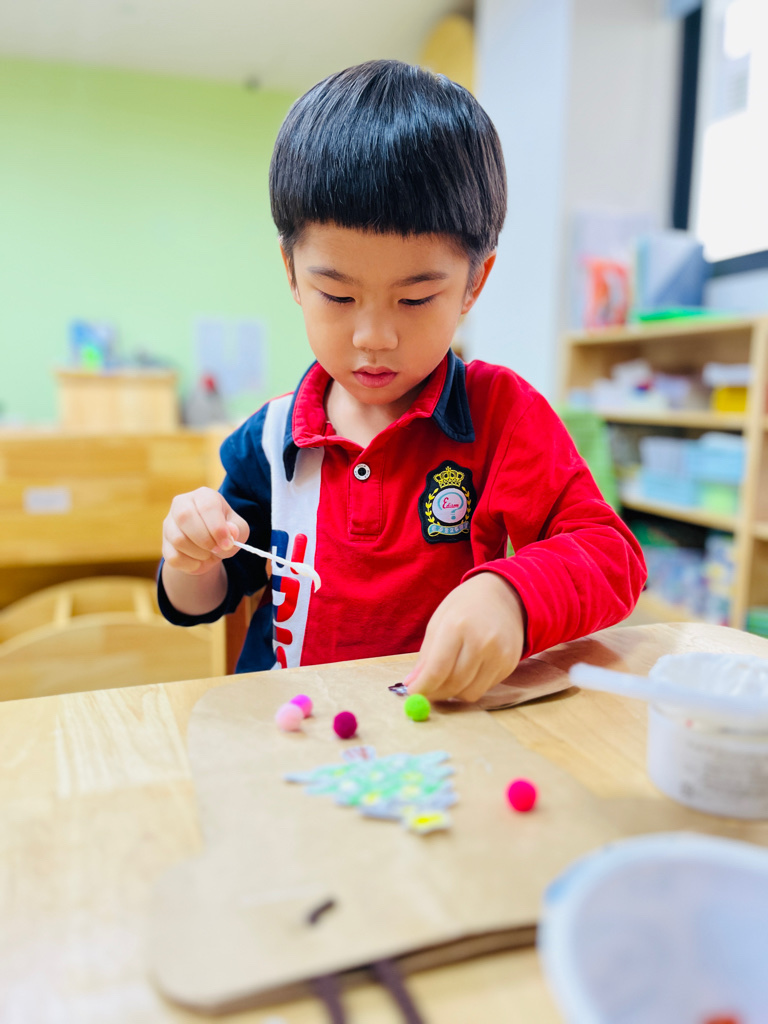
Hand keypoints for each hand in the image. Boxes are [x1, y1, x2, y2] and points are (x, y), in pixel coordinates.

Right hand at [162, 487, 248, 576]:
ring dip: (198, 553)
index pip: (207, 507)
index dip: (217, 528)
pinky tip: (198, 561)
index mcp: (204, 495)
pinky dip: (190, 565)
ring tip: (208, 554)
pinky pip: (173, 557)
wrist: (210, 547)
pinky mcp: (165, 543)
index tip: (227, 544)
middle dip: (205, 540)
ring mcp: (169, 523)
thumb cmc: (225, 532)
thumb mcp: (238, 529)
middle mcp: (182, 504)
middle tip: (216, 549)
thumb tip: (230, 532)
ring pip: (178, 539)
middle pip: (185, 517)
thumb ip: (237, 529)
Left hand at [405, 573, 525, 702]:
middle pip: (453, 684)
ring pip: (469, 693)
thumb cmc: (466, 607)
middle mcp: (481, 641)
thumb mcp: (439, 621)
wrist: (506, 595)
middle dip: (435, 693)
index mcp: (457, 626)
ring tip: (447, 679)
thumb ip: (426, 655)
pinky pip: (484, 688)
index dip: (422, 687)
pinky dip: (471, 686)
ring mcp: (499, 654)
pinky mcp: (510, 664)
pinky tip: (468, 671)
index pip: (437, 669)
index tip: (411, 693)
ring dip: (453, 693)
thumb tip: (411, 685)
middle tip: (426, 692)